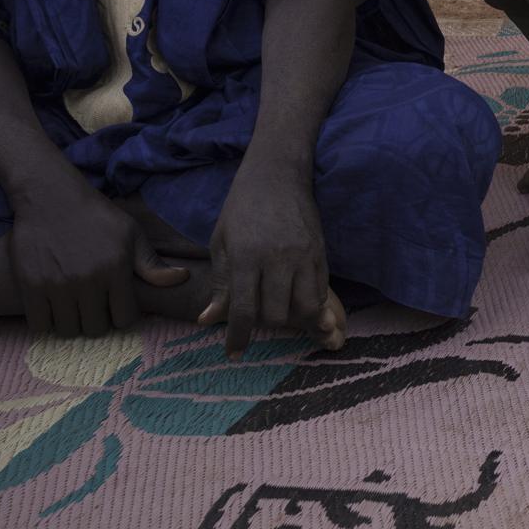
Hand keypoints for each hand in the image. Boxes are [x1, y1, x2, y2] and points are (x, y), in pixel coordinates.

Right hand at [9, 175, 187, 336]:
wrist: (52, 198)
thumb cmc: (97, 217)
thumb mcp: (131, 234)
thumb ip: (152, 264)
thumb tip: (182, 278)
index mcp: (116, 270)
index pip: (124, 319)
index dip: (122, 316)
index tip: (116, 306)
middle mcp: (88, 280)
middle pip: (96, 328)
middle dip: (98, 321)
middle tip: (93, 308)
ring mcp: (57, 285)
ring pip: (68, 330)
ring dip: (72, 323)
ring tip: (74, 308)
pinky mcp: (30, 286)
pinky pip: (40, 324)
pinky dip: (47, 321)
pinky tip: (53, 307)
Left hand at [198, 165, 341, 356]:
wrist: (278, 175)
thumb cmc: (242, 208)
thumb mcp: (222, 243)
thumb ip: (220, 283)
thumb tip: (207, 320)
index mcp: (247, 256)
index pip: (243, 309)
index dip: (237, 337)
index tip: (234, 354)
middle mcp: (278, 259)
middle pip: (277, 314)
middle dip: (265, 325)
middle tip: (256, 319)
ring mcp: (304, 255)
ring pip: (306, 307)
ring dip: (293, 318)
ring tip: (281, 313)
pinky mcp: (321, 252)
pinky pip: (321, 291)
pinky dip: (310, 304)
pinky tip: (297, 301)